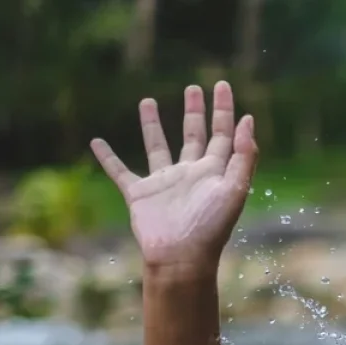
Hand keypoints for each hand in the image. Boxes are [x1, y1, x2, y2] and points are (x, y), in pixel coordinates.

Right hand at [90, 81, 257, 277]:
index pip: (223, 134)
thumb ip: (244, 156)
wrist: (181, 257)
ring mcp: (164, 183)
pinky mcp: (140, 194)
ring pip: (158, 146)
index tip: (221, 85)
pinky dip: (107, 157)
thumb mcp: (235, 188)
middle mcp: (190, 174)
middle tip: (194, 87)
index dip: (224, 110)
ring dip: (152, 125)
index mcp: (215, 172)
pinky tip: (96, 142)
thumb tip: (249, 121)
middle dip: (195, 112)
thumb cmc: (211, 226)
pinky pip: (120, 171)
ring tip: (148, 100)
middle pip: (194, 136)